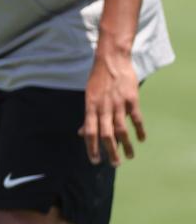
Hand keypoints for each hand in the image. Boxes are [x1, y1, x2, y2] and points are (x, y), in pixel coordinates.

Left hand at [80, 45, 145, 165]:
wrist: (112, 59)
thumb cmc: (98, 79)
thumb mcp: (88, 96)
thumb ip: (88, 117)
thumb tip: (82, 134)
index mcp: (90, 107)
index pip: (90, 132)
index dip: (91, 148)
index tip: (94, 161)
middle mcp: (103, 107)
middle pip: (106, 135)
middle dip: (110, 152)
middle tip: (114, 164)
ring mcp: (118, 103)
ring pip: (121, 129)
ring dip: (125, 145)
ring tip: (129, 157)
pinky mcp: (131, 99)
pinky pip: (136, 118)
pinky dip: (139, 130)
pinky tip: (141, 139)